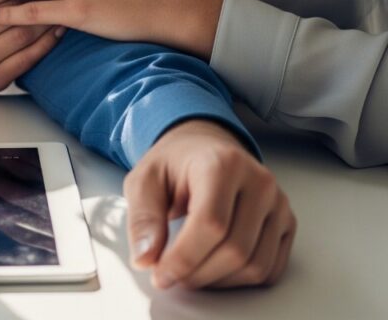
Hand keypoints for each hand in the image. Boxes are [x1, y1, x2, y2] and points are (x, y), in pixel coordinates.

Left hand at [125, 120, 295, 288]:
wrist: (203, 149)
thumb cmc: (174, 165)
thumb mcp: (144, 180)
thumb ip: (143, 218)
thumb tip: (145, 259)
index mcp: (221, 164)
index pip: (211, 224)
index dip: (185, 258)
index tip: (161, 275)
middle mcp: (258, 181)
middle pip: (235, 250)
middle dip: (198, 273)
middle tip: (172, 275)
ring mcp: (277, 202)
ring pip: (256, 266)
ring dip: (219, 281)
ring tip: (190, 271)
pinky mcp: (286, 222)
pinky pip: (271, 269)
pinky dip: (241, 280)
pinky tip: (214, 268)